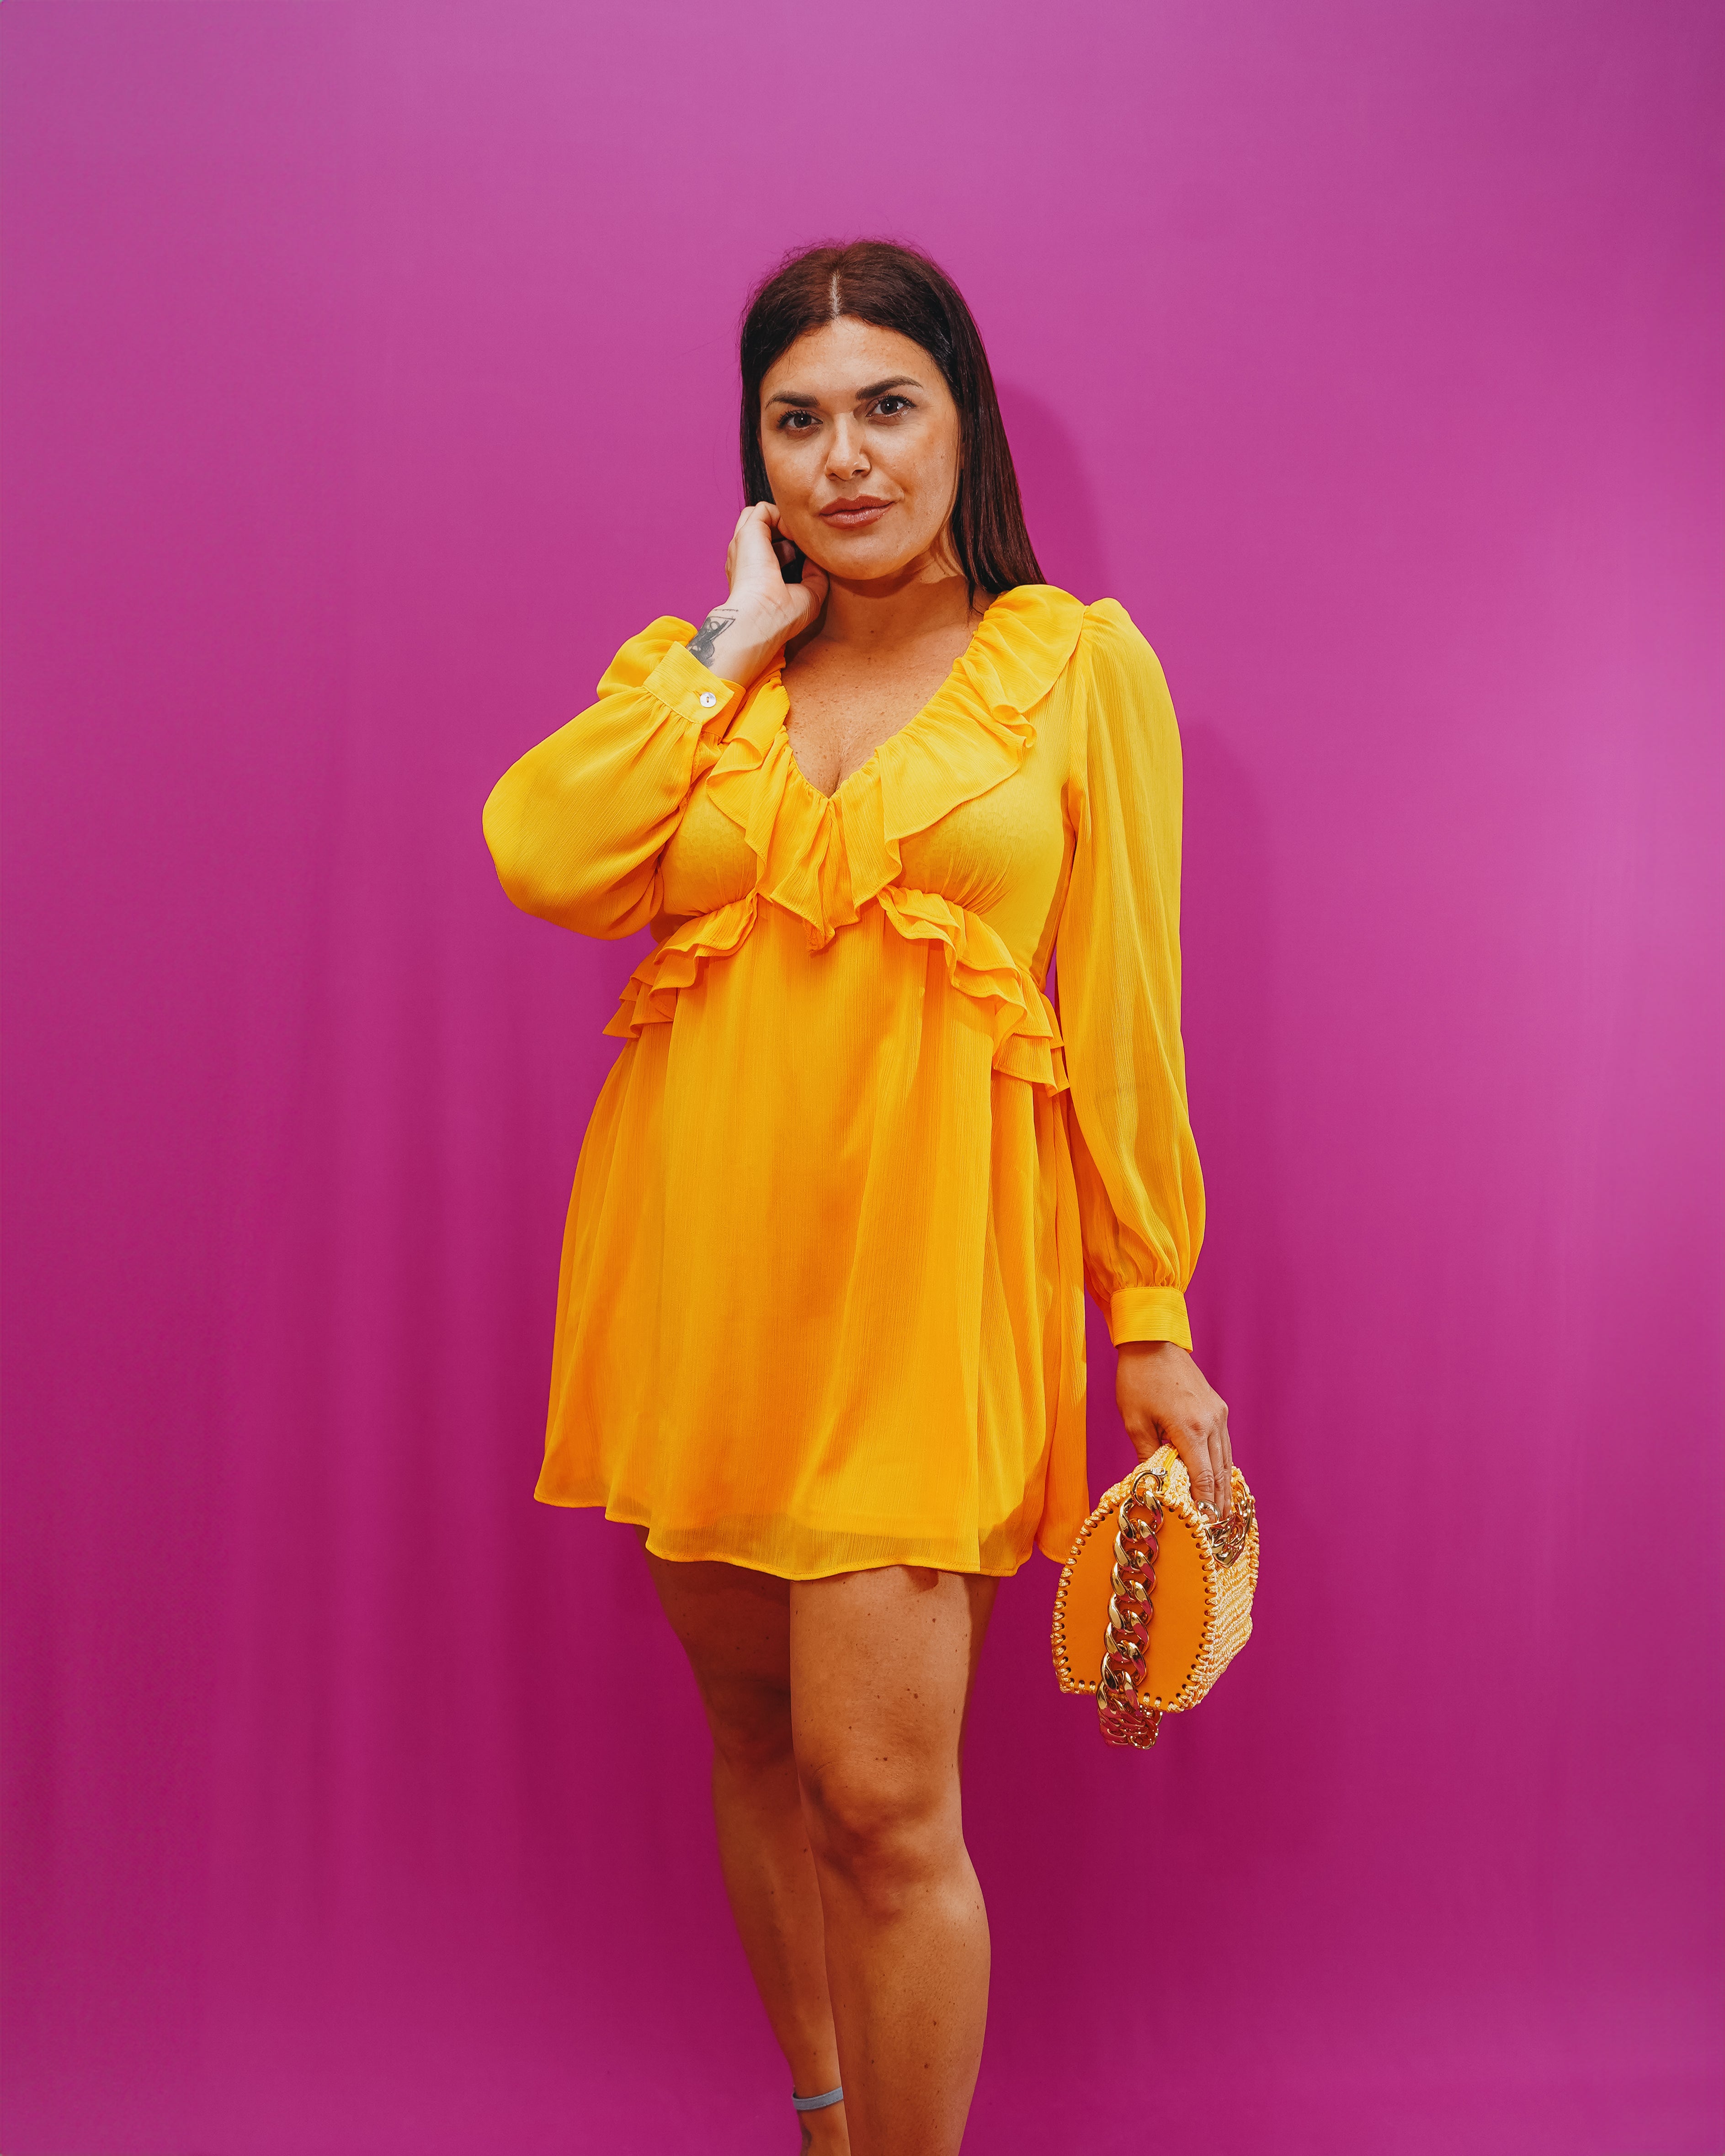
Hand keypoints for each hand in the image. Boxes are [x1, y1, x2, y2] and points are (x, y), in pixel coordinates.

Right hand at [687, 504, 829, 682]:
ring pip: (758, 515)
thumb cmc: (780, 617)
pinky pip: (764, 509)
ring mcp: (743, 544)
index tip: (806, 557)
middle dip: (783, 529)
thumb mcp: (808, 596)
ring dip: (781, 521)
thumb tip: (817, 559)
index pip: (769, 548)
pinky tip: (794, 534)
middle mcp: (745, 557)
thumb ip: (815, 576)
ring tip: (798, 537)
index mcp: (755, 573)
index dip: (789, 546)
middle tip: (802, 544)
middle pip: (761, 528)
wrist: (760, 618)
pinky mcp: (747, 533)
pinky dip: (782, 516)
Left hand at [1115, 1341, 1234, 1519]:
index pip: (1203, 1477)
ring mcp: (1218, 1414)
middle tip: (1217, 1527)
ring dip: (1223, 1485)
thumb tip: (1153, 1482)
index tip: (1203, 1524)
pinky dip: (1221, 1464)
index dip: (1204, 1503)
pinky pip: (1223, 1443)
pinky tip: (1219, 1479)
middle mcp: (1211, 1422)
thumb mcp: (1134, 1421)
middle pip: (1219, 1472)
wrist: (1153, 1343)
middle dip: (1218, 1501)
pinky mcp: (1218, 1407)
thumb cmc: (1138, 1380)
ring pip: (1225, 1458)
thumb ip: (1147, 1455)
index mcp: (1189, 1428)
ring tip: (1221, 1511)